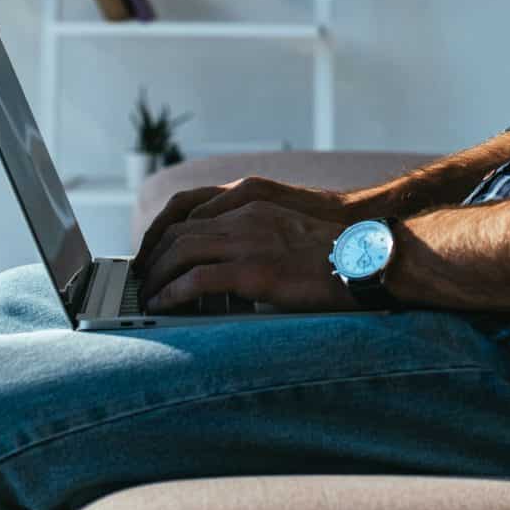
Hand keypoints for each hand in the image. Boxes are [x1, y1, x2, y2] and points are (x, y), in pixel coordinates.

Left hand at [137, 199, 356, 313]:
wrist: (366, 259)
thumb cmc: (335, 254)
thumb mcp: (288, 233)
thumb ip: (257, 239)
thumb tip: (231, 270)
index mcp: (252, 205)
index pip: (191, 215)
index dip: (165, 237)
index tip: (154, 256)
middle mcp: (245, 217)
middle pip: (179, 232)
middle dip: (154, 257)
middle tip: (143, 278)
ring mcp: (249, 243)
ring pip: (181, 252)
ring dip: (158, 276)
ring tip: (149, 295)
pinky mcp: (255, 271)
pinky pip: (198, 280)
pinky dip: (174, 293)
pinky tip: (165, 305)